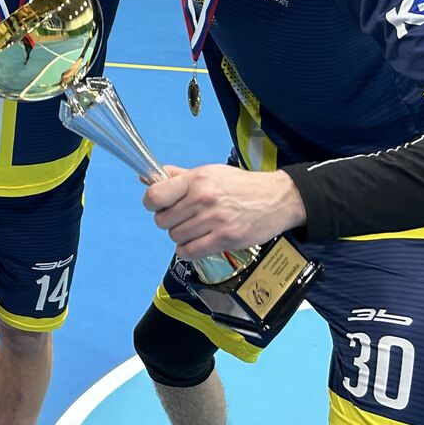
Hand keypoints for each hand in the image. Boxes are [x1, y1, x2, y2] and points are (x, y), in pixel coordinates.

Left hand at [142, 164, 306, 258]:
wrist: (277, 199)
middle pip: (162, 220)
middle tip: (182, 218)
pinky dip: (187, 250)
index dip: (151, 203)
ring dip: (180, 236)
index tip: (157, 205)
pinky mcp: (225, 239)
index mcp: (197, 180)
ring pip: (175, 237)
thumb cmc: (240, 185)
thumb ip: (177, 176)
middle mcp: (203, 199)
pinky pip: (190, 252)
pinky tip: (197, 242)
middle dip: (168, 221)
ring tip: (195, 229)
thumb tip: (146, 178)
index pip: (155, 195)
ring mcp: (214, 221)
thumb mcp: (208, 172)